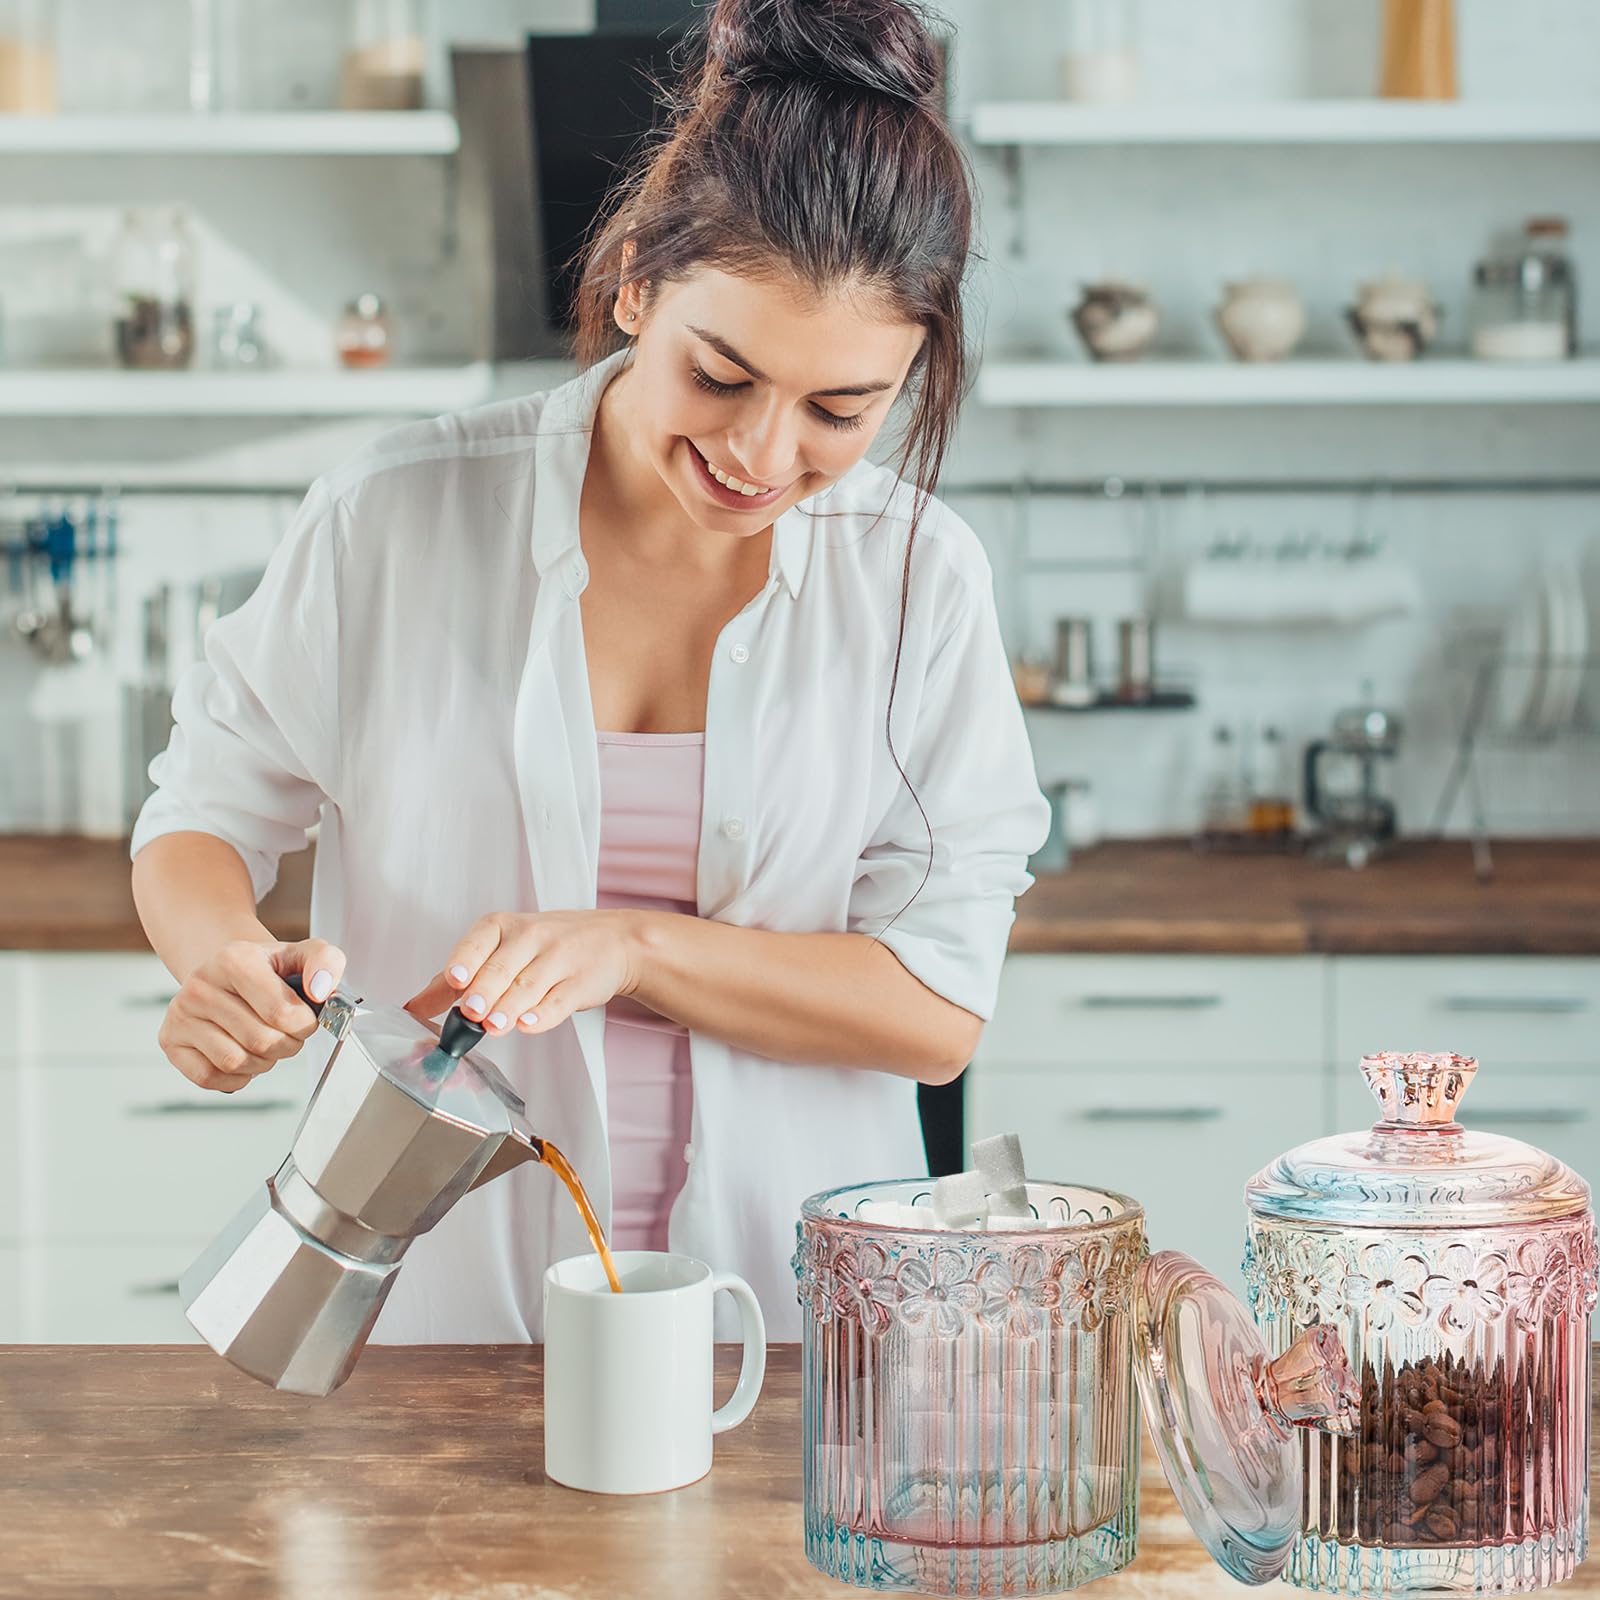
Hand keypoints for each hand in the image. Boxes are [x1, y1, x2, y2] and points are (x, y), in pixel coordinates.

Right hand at [159, 937, 345, 1092]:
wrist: (229, 972)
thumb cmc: (268, 969)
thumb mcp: (303, 954)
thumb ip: (326, 962)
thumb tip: (322, 989)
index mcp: (235, 958)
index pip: (283, 1013)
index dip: (304, 1025)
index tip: (303, 1018)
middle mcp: (201, 984)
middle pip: (262, 1042)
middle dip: (287, 1045)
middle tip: (286, 1033)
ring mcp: (180, 1013)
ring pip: (236, 1062)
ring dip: (263, 1062)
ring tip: (263, 1041)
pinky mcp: (170, 1041)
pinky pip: (210, 1078)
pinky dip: (236, 1076)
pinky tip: (242, 1053)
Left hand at [404, 910, 639, 1037]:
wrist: (614, 941)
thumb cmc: (550, 946)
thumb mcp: (504, 949)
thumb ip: (459, 978)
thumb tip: (415, 1006)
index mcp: (504, 927)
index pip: (479, 941)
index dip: (465, 961)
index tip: (453, 980)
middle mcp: (531, 938)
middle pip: (502, 968)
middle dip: (484, 992)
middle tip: (470, 1011)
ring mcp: (559, 959)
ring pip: (528, 986)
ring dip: (509, 1008)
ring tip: (494, 1026)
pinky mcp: (581, 983)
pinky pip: (559, 1000)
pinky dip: (543, 1015)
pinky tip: (529, 1024)